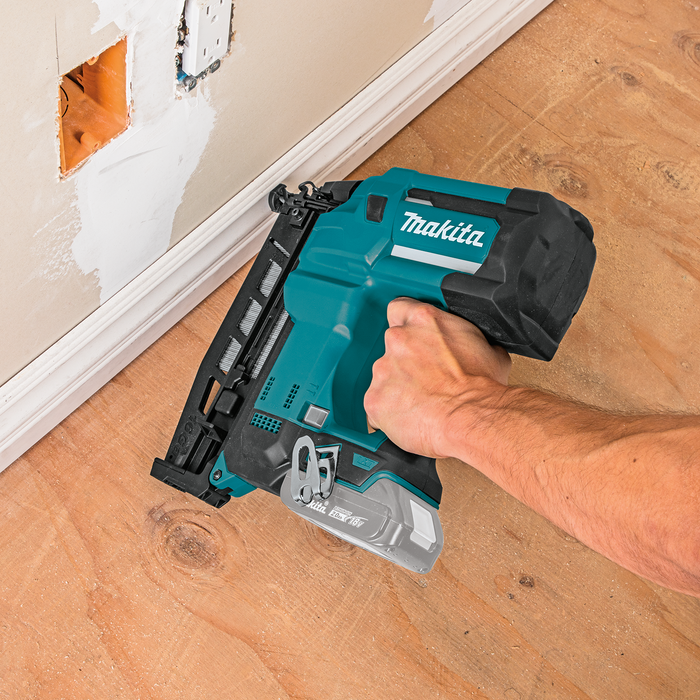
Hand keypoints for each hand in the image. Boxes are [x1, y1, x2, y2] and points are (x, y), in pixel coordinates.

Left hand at [364, 298, 510, 458]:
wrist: (472, 419)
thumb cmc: (482, 389)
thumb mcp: (490, 350)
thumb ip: (470, 340)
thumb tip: (477, 346)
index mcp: (424, 320)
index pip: (398, 308)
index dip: (405, 324)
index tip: (412, 338)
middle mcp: (399, 340)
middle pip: (392, 346)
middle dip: (404, 362)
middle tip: (426, 379)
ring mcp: (383, 369)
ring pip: (383, 377)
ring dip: (397, 388)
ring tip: (422, 403)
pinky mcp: (374, 398)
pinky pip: (377, 405)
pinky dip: (389, 413)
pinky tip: (411, 418)